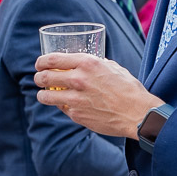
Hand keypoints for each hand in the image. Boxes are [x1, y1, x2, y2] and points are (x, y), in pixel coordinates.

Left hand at [34, 53, 161, 138]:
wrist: (138, 114)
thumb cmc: (129, 89)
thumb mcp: (113, 68)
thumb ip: (97, 64)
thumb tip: (89, 62)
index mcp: (87, 63)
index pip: (52, 59)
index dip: (41, 62)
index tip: (39, 64)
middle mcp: (78, 79)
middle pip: (44, 77)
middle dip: (38, 78)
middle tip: (39, 79)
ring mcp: (76, 99)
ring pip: (46, 96)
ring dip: (42, 95)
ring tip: (43, 95)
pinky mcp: (77, 115)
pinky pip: (61, 108)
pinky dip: (61, 106)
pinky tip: (65, 104)